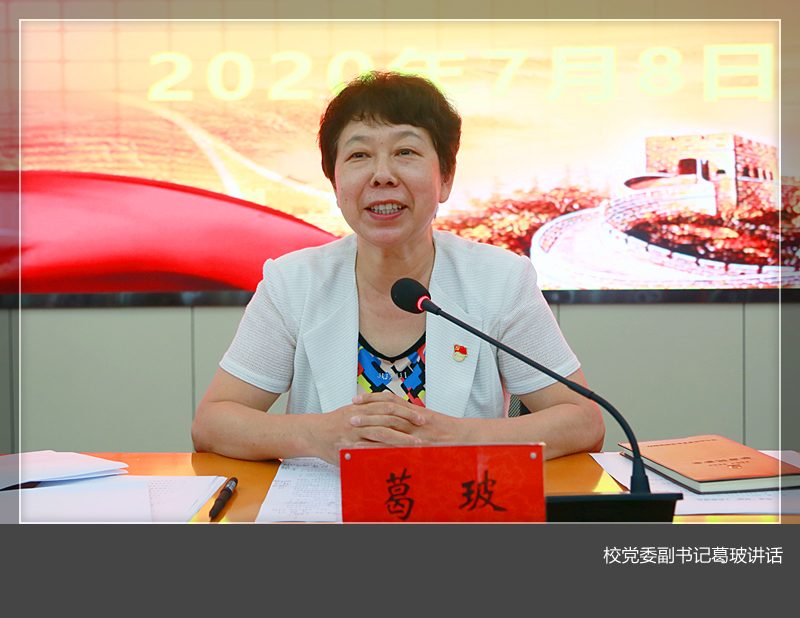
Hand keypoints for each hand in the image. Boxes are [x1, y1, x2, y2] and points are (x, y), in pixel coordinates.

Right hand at [308, 393, 425, 464]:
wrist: (313, 433)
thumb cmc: (335, 423)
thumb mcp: (352, 411)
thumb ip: (370, 411)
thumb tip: (392, 412)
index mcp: (361, 408)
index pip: (387, 405)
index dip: (405, 410)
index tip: (420, 416)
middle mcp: (358, 418)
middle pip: (387, 418)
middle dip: (407, 423)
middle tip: (422, 428)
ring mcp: (353, 433)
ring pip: (380, 434)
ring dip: (400, 439)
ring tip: (414, 444)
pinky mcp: (348, 447)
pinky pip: (368, 450)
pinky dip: (382, 453)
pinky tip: (394, 456)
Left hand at [349, 392, 466, 444]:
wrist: (465, 438)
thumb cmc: (448, 431)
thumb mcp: (429, 419)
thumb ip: (411, 418)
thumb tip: (393, 421)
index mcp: (414, 411)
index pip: (389, 400)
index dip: (371, 399)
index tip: (356, 400)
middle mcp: (413, 419)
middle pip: (385, 411)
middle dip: (366, 412)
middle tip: (349, 415)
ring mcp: (416, 431)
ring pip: (390, 424)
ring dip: (370, 425)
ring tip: (354, 427)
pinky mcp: (419, 443)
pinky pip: (398, 443)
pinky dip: (383, 444)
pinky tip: (370, 446)